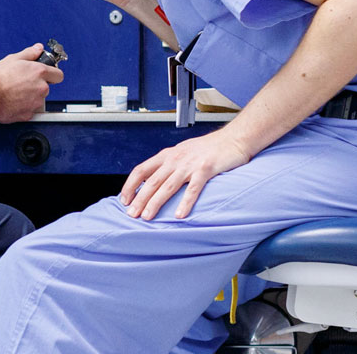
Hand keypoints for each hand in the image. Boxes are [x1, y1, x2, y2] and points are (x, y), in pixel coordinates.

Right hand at [0, 43, 62, 122]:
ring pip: (38, 100)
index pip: (58, 75)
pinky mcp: (28, 114)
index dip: (52, 74)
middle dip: (37, 85)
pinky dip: (23, 107)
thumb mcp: (13, 59)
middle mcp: (41, 88)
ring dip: (30, 97)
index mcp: (40, 72)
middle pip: (46, 87)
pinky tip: (12, 101)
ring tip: (15, 92)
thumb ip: (30, 53)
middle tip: (23, 82)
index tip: (47, 74)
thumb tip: (38, 48)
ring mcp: (36, 102)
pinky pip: (29, 110)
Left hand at [120, 130, 253, 219]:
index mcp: (167, 155)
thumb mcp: (181, 153)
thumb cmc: (207, 149)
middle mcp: (175, 159)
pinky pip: (193, 189)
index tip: (124, 200)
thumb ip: (167, 166)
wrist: (232, 139)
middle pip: (152, 181)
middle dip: (140, 199)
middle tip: (131, 215)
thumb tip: (151, 182)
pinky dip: (185, 203)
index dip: (130, 185)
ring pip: (168, 186)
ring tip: (147, 217)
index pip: (141, 170)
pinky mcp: (206, 169)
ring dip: (156, 203)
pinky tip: (179, 215)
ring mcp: (190, 164)